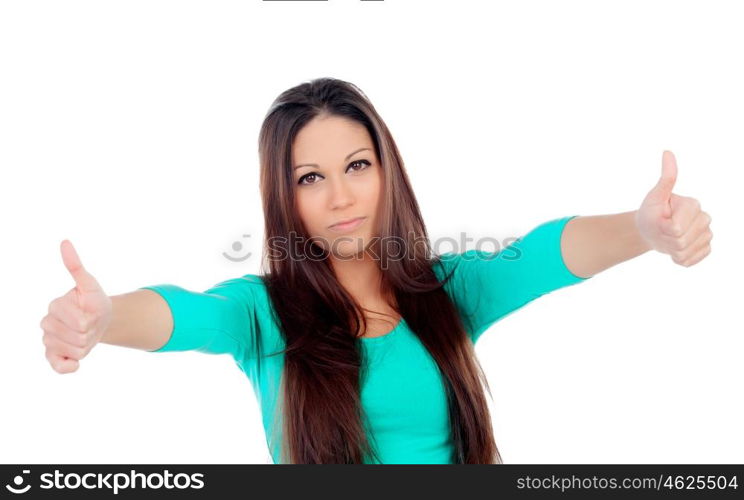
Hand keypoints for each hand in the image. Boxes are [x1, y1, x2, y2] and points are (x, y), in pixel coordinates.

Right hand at [40, 240, 112, 373]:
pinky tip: (76, 363)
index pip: (79, 321)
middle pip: (78, 337)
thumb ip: (76, 266)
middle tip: (89, 325)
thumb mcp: (89, 284)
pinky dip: (69, 367)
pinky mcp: (52, 356)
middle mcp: (47, 323)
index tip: (89, 312)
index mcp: (54, 306)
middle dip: (91, 332)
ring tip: (85, 335)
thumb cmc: (94, 301)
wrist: (100, 320)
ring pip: (75, 351)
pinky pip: (58, 367)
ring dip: (87, 345)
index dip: (91, 319)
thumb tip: (65, 242)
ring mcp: (49, 341)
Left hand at [635, 150, 712, 266]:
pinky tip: (674, 250)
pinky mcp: (705, 248)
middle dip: (665, 239)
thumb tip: (667, 152)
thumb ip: (666, 179)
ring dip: (670, 250)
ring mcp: (707, 234)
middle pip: (680, 241)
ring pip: (685, 252)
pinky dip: (677, 259)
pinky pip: (690, 261)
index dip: (662, 227)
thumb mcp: (654, 197)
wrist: (651, 231)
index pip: (674, 228)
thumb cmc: (651, 212)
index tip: (660, 219)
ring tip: (668, 239)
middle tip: (662, 230)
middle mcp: (705, 218)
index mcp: (693, 205)